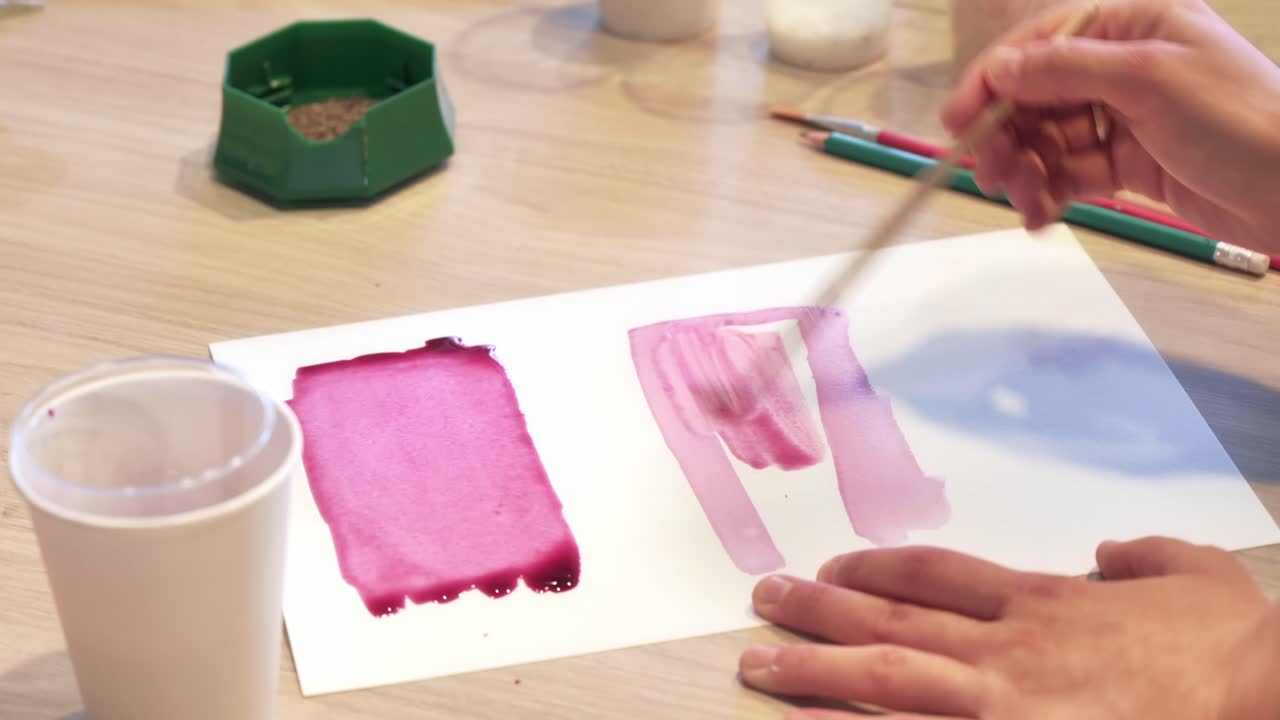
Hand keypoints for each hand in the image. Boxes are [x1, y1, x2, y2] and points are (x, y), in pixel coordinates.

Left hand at [738, 537, 1279, 719]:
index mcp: (1042, 601)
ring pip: (888, 680)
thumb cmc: (1232, 649)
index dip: (874, 568)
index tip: (833, 567)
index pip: (933, 574)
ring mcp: (1004, 707)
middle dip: (817, 610)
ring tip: (758, 668)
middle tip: (763, 600)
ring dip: (816, 673)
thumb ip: (1144, 556)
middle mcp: (1008, 649)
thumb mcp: (1195, 574)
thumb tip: (1114, 547)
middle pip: (890, 622)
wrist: (1265, 701)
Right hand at [941, 0, 1279, 251]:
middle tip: (990, 176)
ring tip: (1026, 203)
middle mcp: (1123, 65)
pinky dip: (1049, 195)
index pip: (1042, 43)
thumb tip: (1001, 68)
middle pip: (1037, 96)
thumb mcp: (1151, 80)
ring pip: (1048, 140)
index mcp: (1132, 25)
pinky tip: (1041, 216)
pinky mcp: (1129, 164)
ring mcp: (1125, 116)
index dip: (993, 81)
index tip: (958, 121)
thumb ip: (1068, 69)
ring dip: (1026, 171)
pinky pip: (1070, 174)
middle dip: (1008, 136)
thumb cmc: (1239, 120)